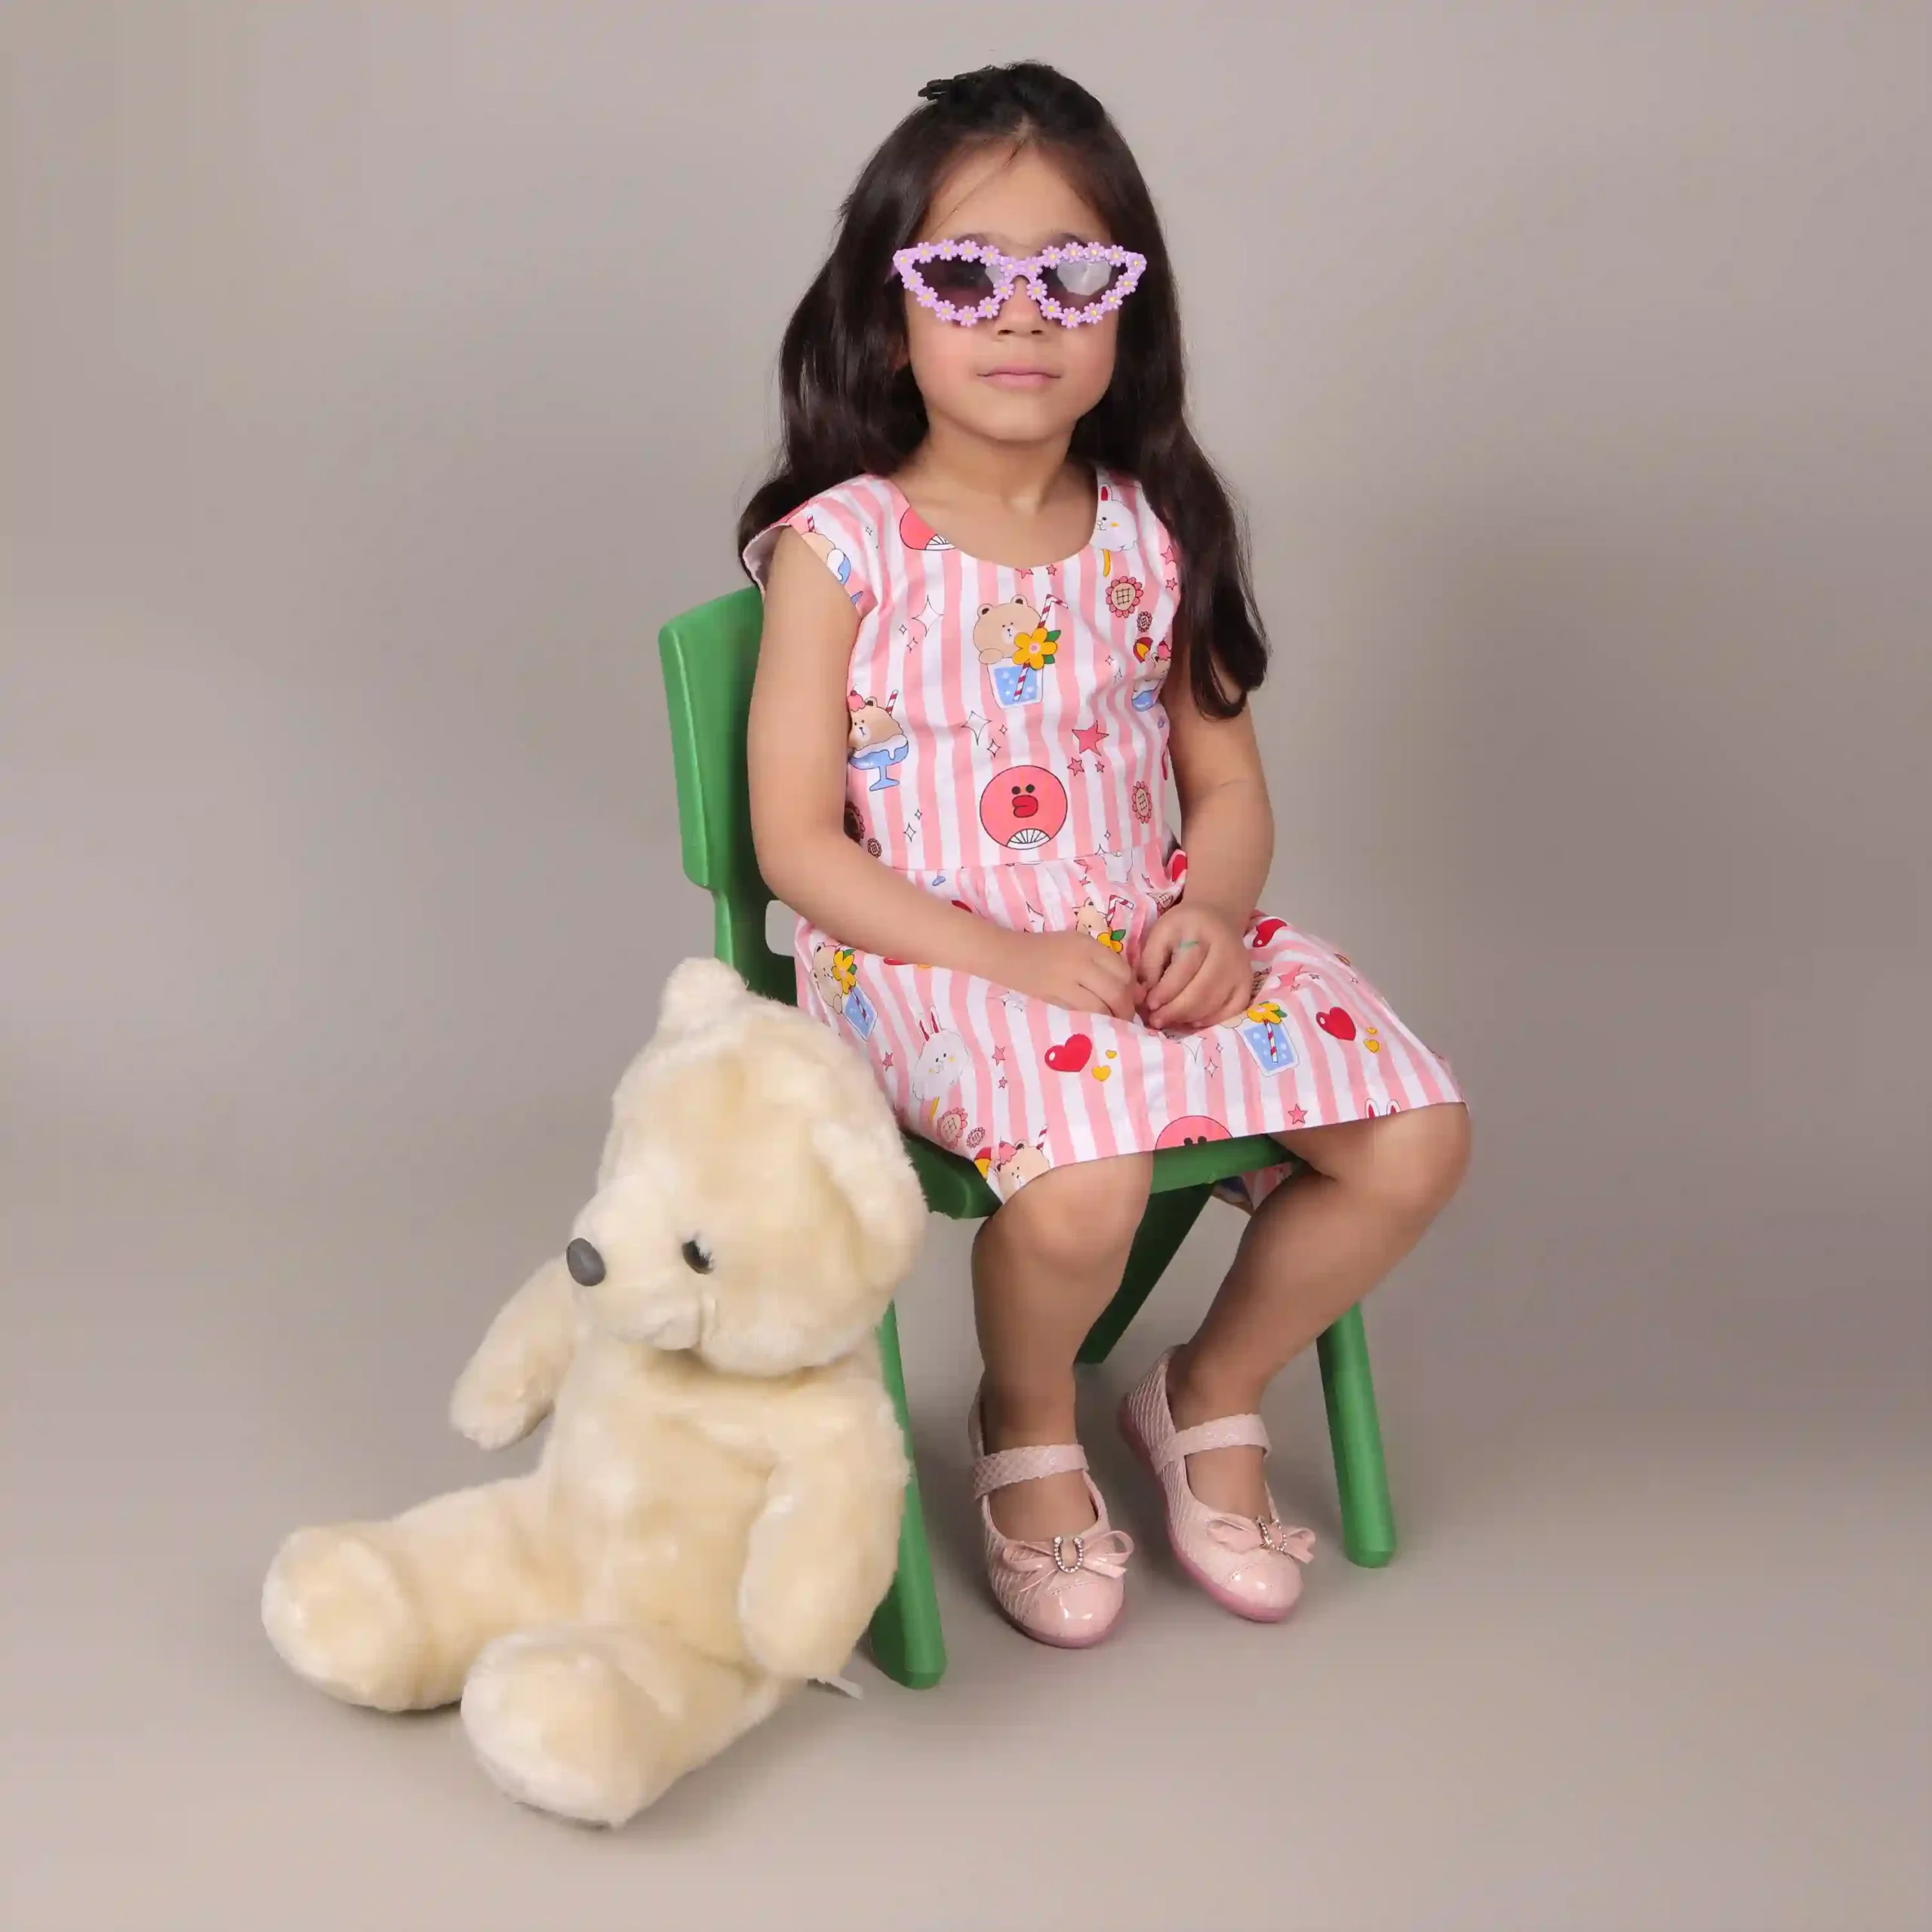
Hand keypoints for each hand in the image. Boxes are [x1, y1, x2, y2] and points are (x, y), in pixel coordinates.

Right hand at [993, 928, 1138, 1021]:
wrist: (1006, 955)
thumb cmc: (1044, 949)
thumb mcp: (1077, 946)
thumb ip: (1104, 964)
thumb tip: (1135, 991)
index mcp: (1088, 945)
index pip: (1124, 971)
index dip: (1132, 989)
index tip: (1131, 998)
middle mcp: (1080, 961)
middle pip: (1117, 990)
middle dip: (1126, 1008)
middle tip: (1126, 1017)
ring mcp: (1066, 980)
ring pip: (1101, 1005)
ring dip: (1111, 1018)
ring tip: (1112, 1023)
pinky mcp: (1053, 997)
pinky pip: (1082, 1013)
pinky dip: (1093, 1020)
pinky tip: (1095, 1022)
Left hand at [1138, 904, 1252, 1032]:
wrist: (1218, 916)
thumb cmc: (1184, 926)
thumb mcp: (1161, 933)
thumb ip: (1150, 963)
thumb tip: (1144, 996)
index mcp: (1202, 933)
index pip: (1184, 970)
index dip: (1165, 992)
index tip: (1149, 1005)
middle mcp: (1228, 952)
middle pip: (1202, 991)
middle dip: (1176, 1011)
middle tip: (1156, 1020)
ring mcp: (1241, 969)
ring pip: (1216, 1004)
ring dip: (1189, 1018)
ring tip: (1169, 1020)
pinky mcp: (1247, 983)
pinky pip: (1232, 1010)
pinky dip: (1211, 1020)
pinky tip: (1192, 1021)